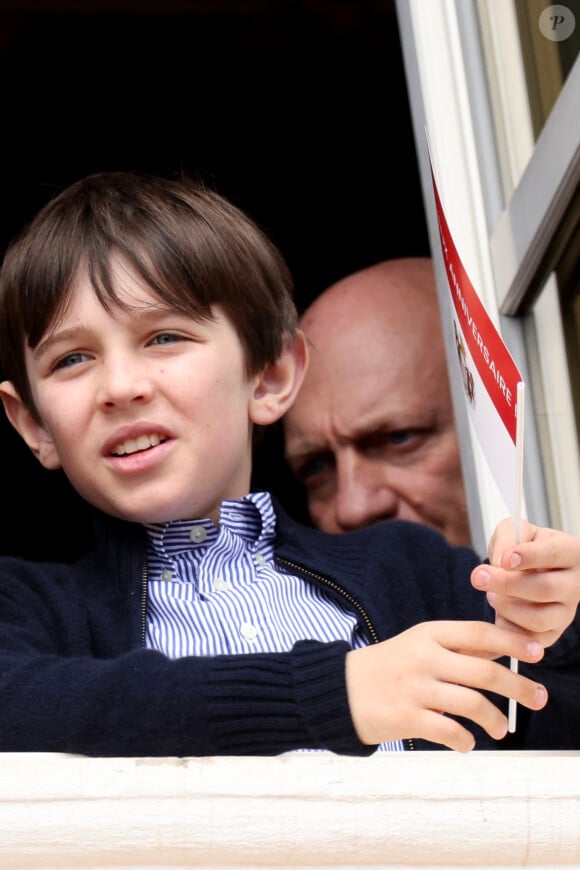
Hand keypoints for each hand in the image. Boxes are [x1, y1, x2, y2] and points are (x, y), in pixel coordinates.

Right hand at [345, 620, 546, 751]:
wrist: (338, 689)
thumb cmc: (385, 667)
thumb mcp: (417, 645)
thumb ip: (454, 648)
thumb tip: (499, 651)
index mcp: (429, 635)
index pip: (479, 634)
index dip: (513, 643)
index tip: (538, 652)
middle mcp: (424, 658)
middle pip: (485, 671)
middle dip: (519, 687)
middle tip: (538, 698)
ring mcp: (415, 689)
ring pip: (473, 705)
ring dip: (496, 719)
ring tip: (502, 728)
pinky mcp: (406, 718)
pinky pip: (450, 732)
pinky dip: (466, 741)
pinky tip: (468, 743)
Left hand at [471, 519, 579, 645]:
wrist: (527, 572)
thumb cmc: (523, 549)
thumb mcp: (515, 531)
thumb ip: (508, 538)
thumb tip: (500, 561)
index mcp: (570, 552)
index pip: (553, 554)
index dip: (528, 557)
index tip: (503, 559)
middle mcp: (574, 585)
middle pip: (545, 589)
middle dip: (507, 584)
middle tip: (479, 577)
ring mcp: (565, 612)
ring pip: (538, 619)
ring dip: (506, 607)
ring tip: (490, 594)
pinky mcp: (552, 634)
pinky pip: (529, 639)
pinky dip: (507, 628)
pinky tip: (497, 613)